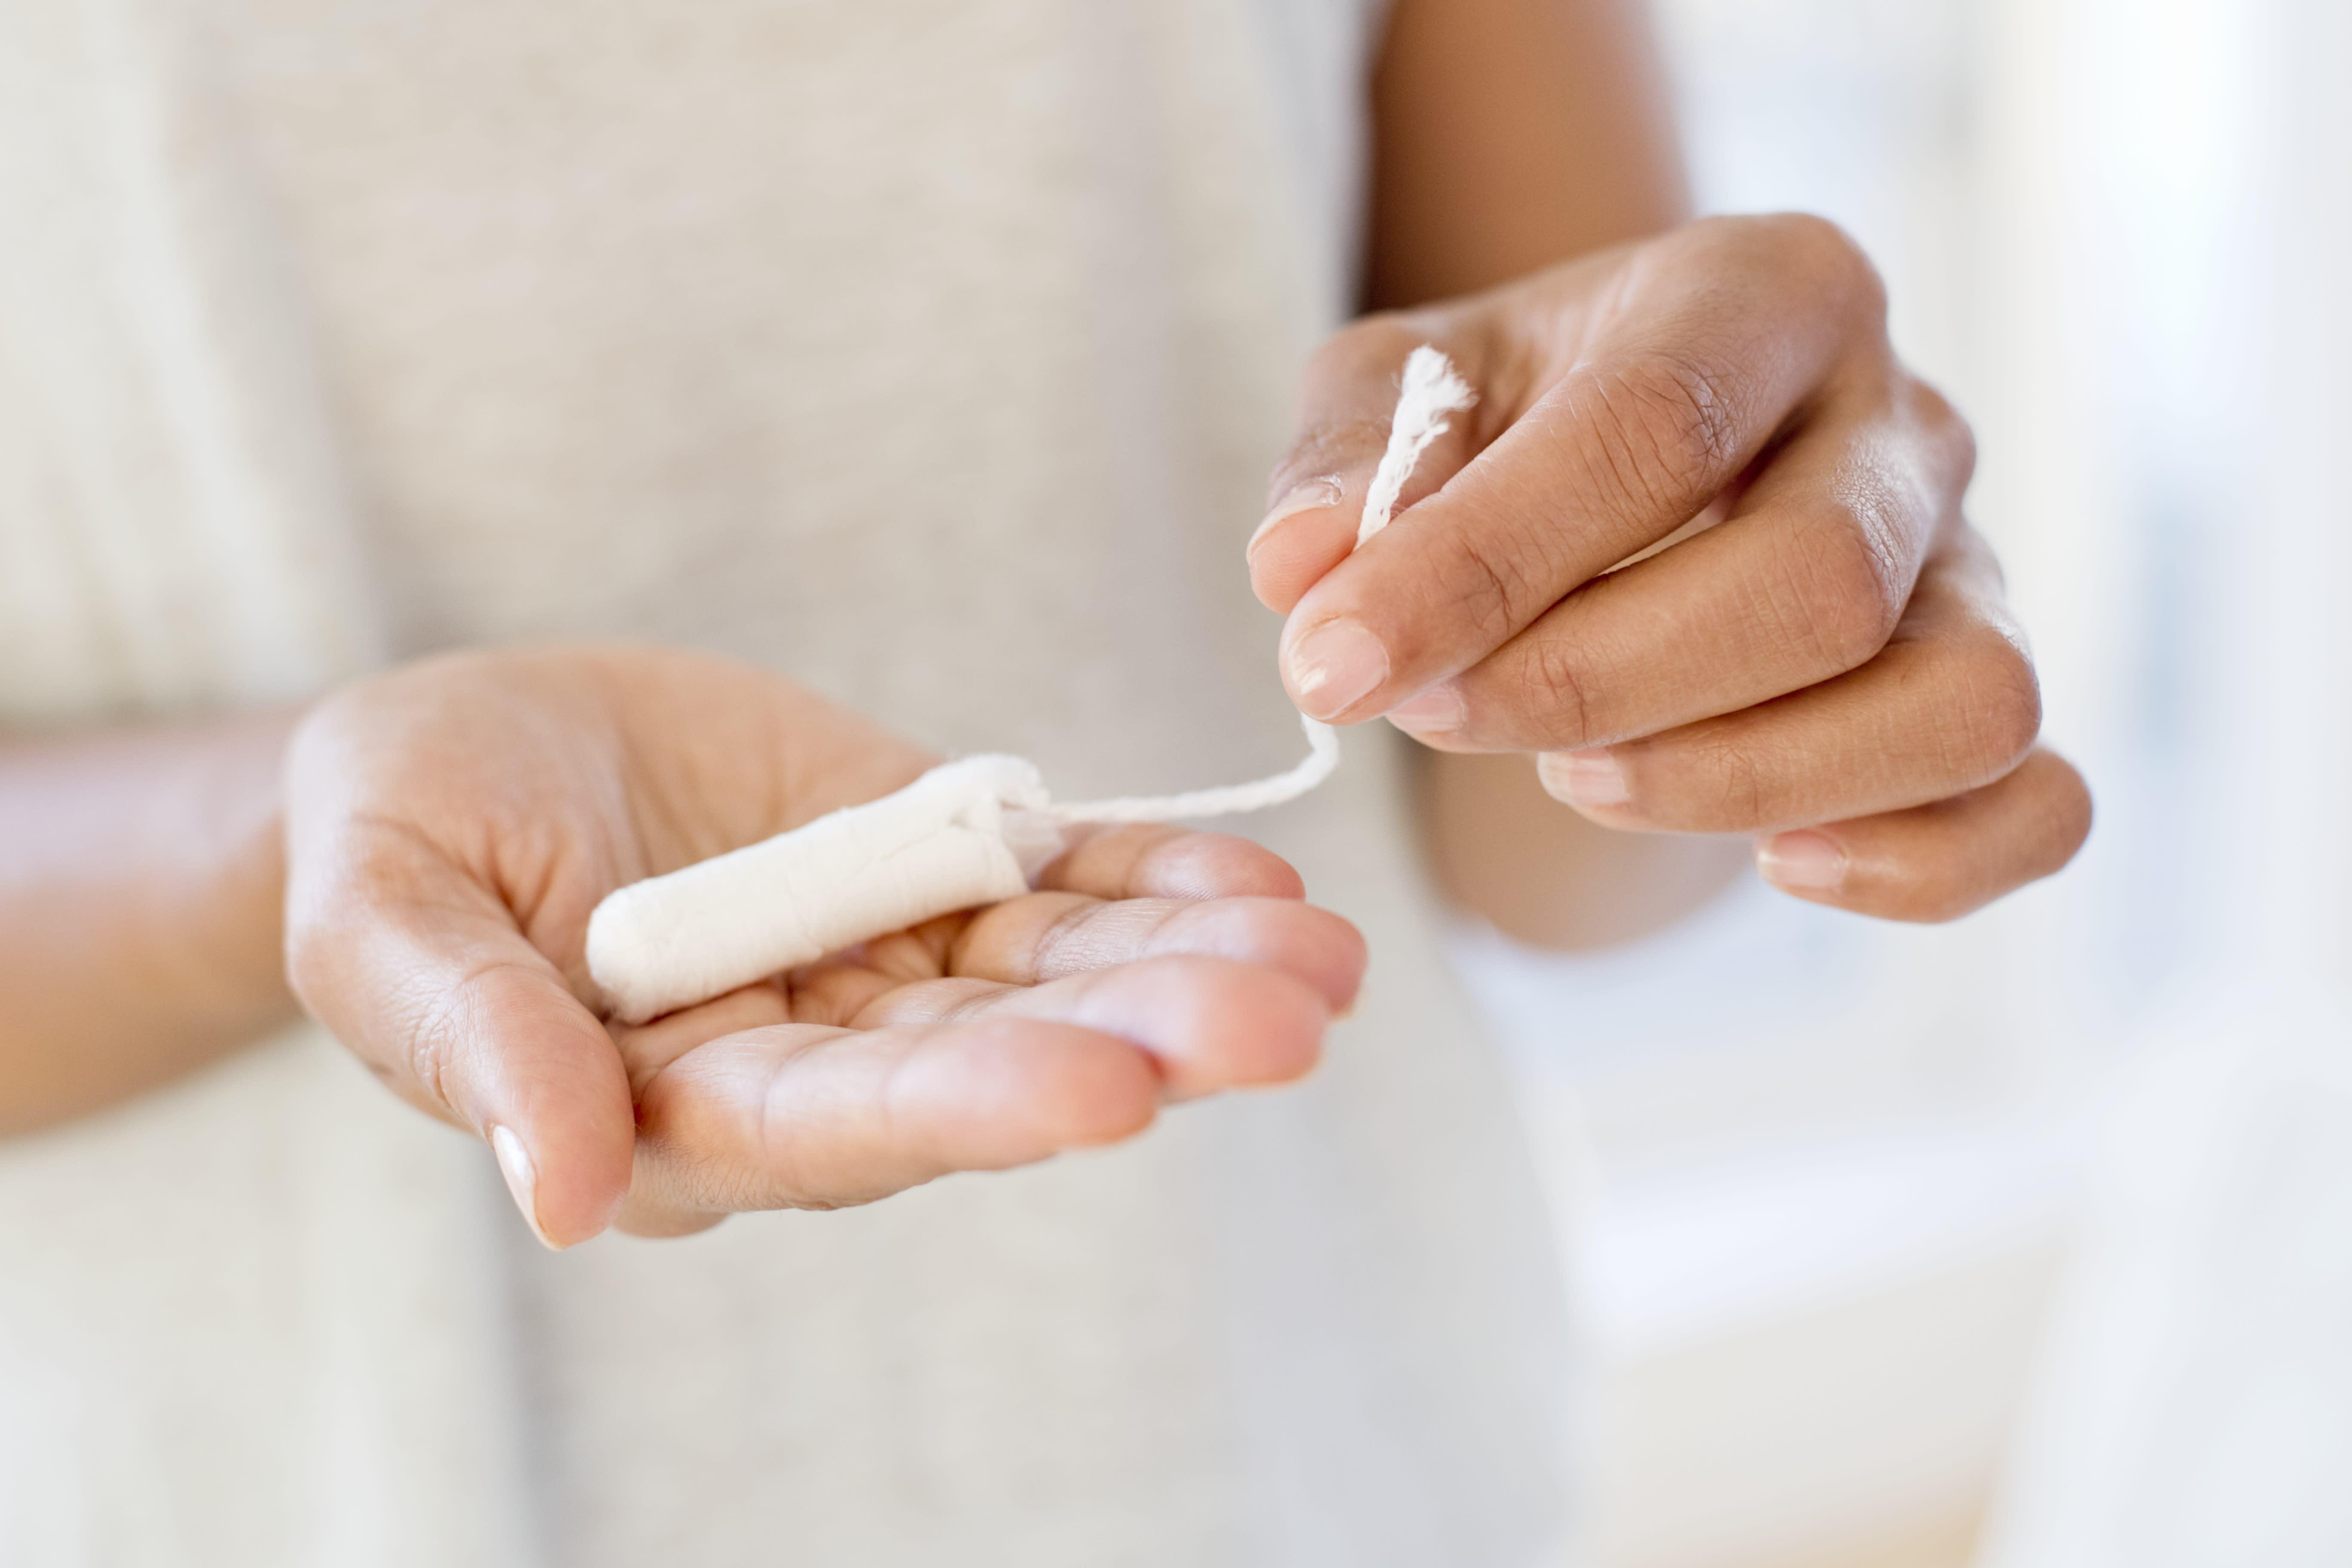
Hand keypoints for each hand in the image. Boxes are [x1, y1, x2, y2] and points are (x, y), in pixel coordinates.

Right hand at [283, 646, 1362, 1244]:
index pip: (839, 1125)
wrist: (462, 747)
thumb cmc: (391, 839)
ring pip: (1051, 978)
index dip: (973, 1105)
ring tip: (1323, 958)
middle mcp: (806, 1057)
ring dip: (1187, 969)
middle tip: (1287, 1020)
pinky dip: (1150, 883)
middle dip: (1139, 1041)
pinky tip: (1260, 885)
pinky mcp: (918, 864)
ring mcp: (877, 959)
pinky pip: (1052, 888)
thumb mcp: (386, 923)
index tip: (1110, 1087)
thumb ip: (478, 1045)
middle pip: (986, 1061)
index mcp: (676, 1108)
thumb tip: (565, 1196)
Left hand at [1250, 214, 2090, 921]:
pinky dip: (1918, 863)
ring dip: (1746, 780)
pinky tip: (1776, 863)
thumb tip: (1305, 572)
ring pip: (1954, 703)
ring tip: (1581, 777)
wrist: (1632, 472)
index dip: (1482, 568)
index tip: (1335, 664)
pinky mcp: (1998, 685)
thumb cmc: (1511, 425)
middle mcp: (1900, 415)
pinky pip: (2037, 802)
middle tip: (1445, 716)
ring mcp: (1977, 560)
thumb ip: (1347, 461)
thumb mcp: (1401, 391)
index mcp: (1763, 290)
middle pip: (1815, 584)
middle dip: (1599, 686)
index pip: (1650, 428)